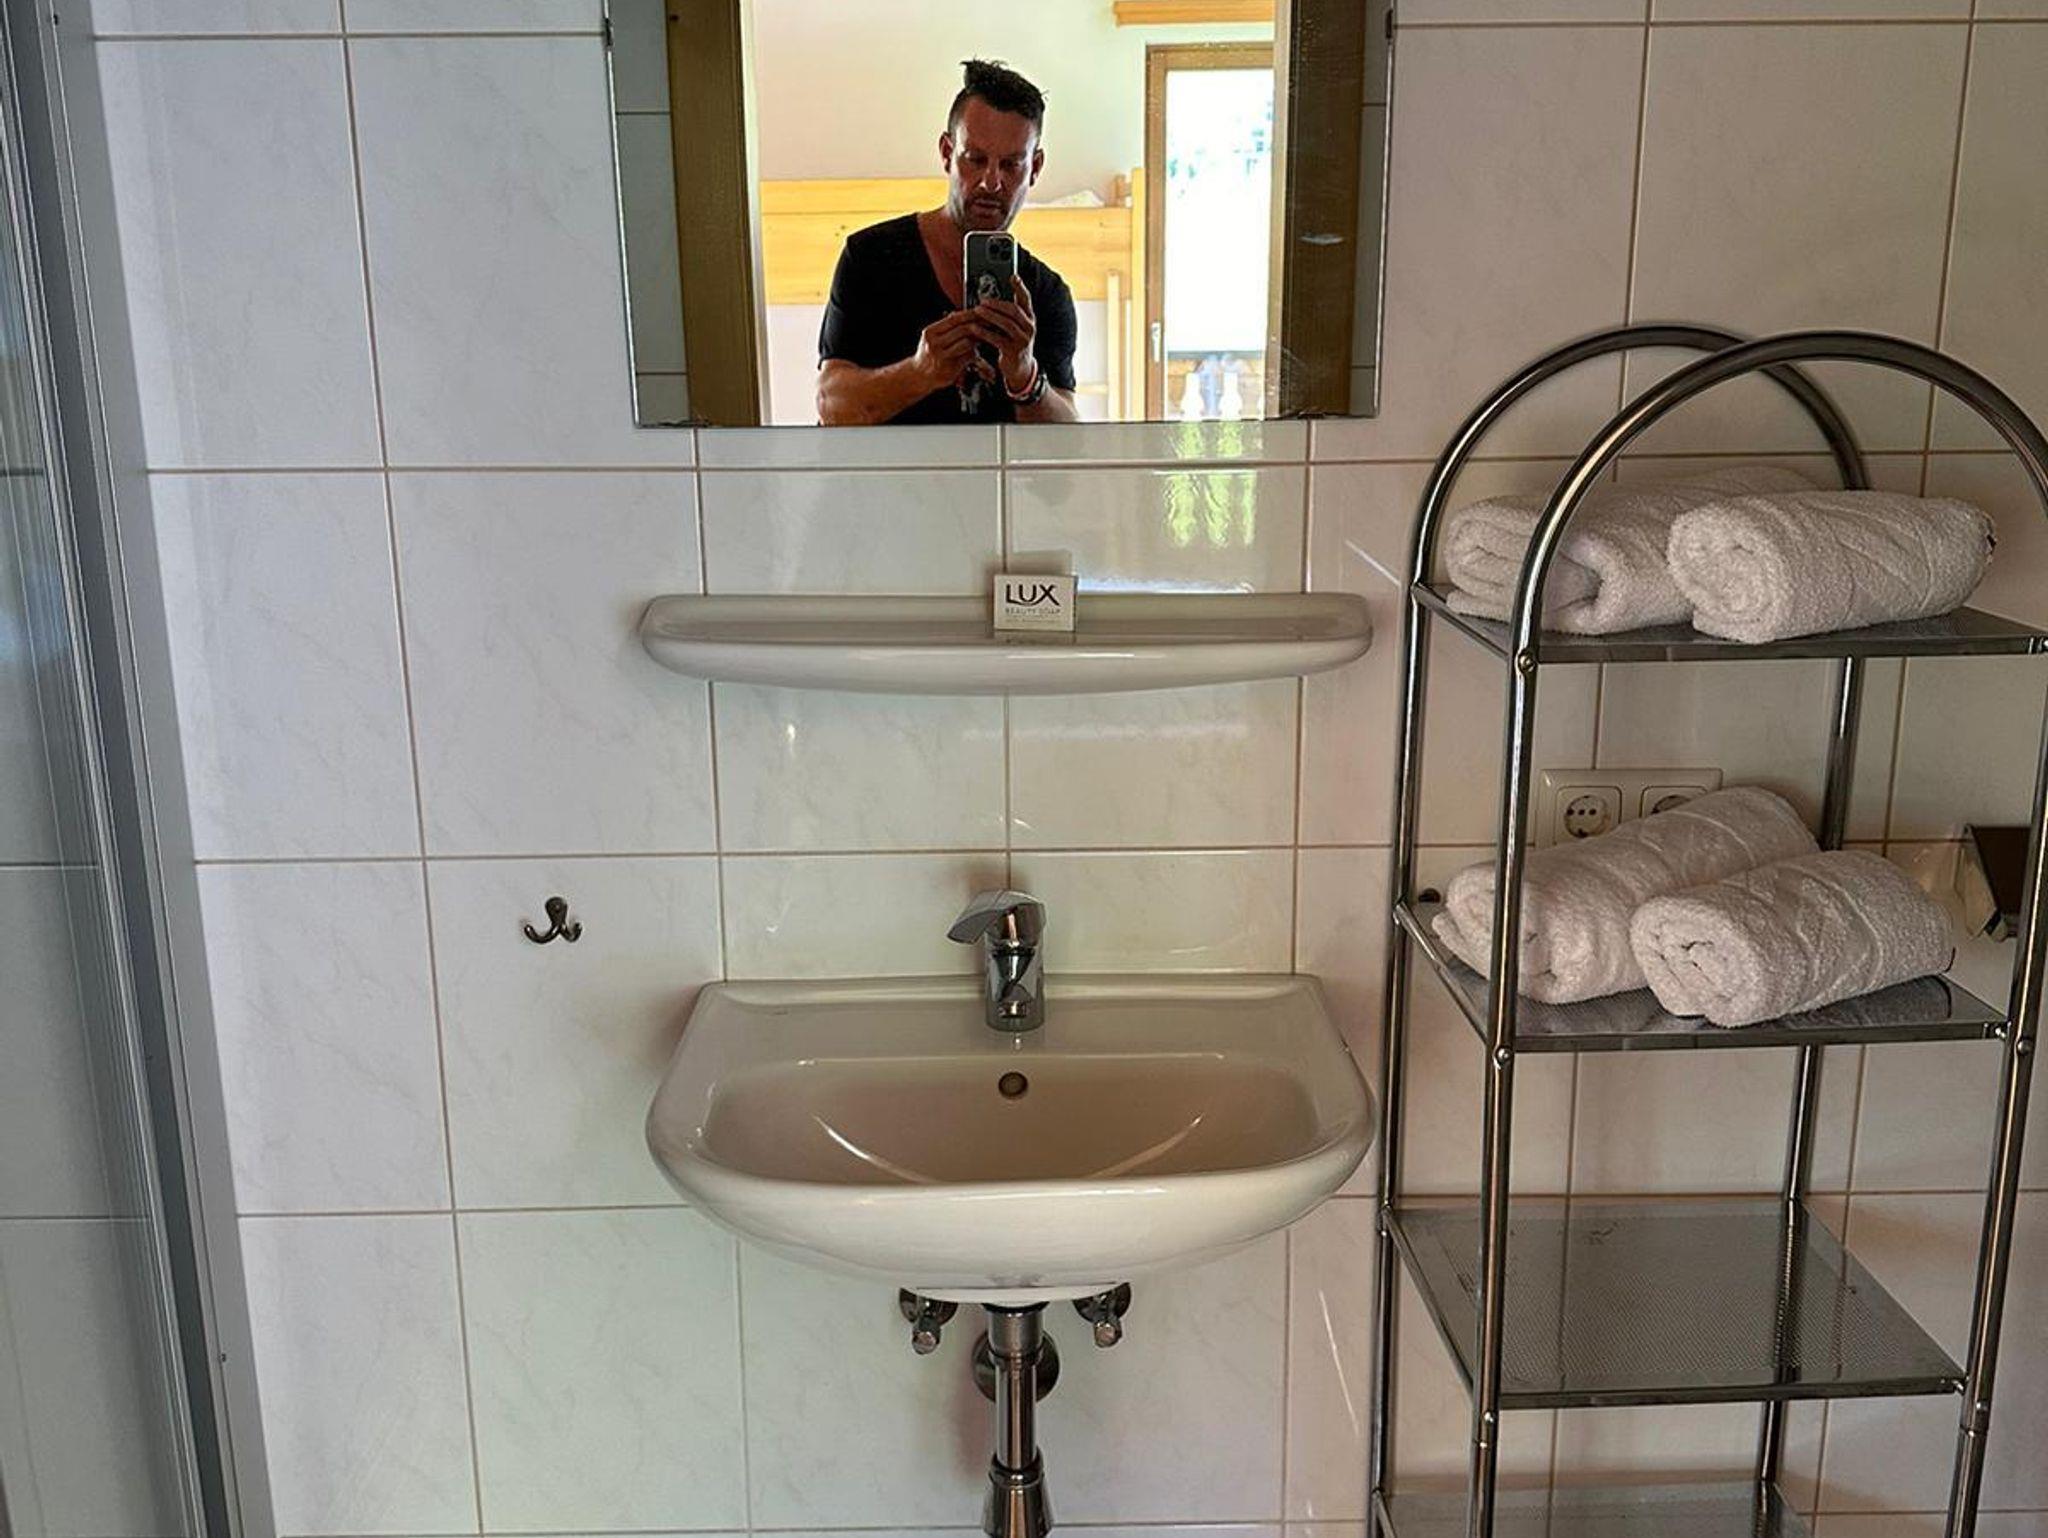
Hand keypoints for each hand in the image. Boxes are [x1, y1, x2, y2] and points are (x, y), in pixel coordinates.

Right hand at [910, 309, 993, 390]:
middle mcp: (934, 344)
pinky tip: (977, 353)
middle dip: (979, 325)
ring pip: (967, 343)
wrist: (918, 376)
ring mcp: (941, 357)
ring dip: (978, 340)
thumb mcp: (933, 337)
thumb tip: (963, 313)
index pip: (954, 319)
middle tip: (991, 324)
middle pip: (962, 330)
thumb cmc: (929, 354)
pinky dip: (975, 354)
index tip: (982, 312)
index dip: (970, 314)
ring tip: (984, 338)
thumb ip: (947, 327)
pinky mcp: (950, 369)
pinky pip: (968, 357)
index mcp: (930, 333)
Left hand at [975, 276, 1039, 395]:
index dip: (1020, 287)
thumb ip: (1005, 314)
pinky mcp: (1013, 351)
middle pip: (1014, 310)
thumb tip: (988, 298)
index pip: (1026, 299)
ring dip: (990, 316)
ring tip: (977, 310)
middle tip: (982, 299)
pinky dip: (985, 332)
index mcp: (1029, 318)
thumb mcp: (1012, 328)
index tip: (1013, 276)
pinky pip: (998, 339)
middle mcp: (1029, 327)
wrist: (1019, 369)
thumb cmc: (1011, 343)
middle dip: (997, 303)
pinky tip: (974, 328)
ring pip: (1007, 324)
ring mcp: (1023, 340)